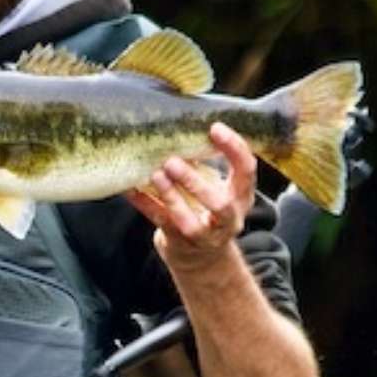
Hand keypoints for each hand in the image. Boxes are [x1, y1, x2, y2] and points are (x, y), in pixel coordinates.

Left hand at [125, 123, 255, 271]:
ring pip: (189, 221)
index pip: (247, 170)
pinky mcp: (179, 243)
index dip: (234, 148)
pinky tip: (129, 188)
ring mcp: (204, 236)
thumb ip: (207, 159)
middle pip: (220, 205)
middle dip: (196, 183)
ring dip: (171, 196)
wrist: (200, 256)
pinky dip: (144, 204)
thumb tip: (182, 119)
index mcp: (241, 196)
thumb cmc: (206, 206)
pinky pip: (160, 222)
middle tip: (173, 161)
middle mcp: (227, 219)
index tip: (214, 128)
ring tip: (155, 175)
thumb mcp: (218, 185)